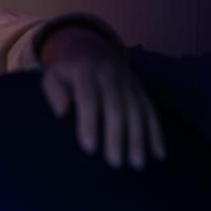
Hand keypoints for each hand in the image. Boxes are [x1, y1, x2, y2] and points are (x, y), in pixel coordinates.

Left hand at [39, 27, 165, 169]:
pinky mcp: (140, 88)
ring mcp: (128, 81)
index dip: (89, 122)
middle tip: (114, 163)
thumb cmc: (65, 72)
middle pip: (116, 106)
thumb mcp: (51, 76)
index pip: (88, 97)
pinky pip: (151, 110)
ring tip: (137, 164)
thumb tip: (62, 113)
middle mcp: (110, 73)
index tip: (88, 149)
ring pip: (137, 110)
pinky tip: (158, 153)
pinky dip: (156, 132)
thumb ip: (54, 92)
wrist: (89, 47)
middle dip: (117, 135)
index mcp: (85, 69)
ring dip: (139, 138)